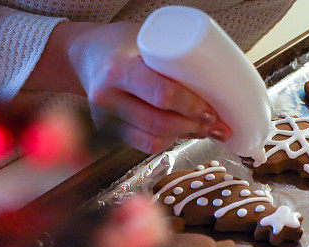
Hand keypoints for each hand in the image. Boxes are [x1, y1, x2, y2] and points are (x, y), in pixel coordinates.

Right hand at [25, 21, 230, 153]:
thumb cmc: (121, 44)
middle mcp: (107, 97)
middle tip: (216, 125)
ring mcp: (106, 118)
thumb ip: (173, 58)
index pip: (162, 95)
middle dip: (194, 127)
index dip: (192, 107)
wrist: (87, 55)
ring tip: (204, 129)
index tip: (213, 111)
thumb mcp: (146, 40)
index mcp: (118, 69)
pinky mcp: (109, 131)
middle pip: (159, 124)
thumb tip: (221, 79)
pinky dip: (168, 142)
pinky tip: (182, 134)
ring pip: (153, 141)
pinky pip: (143, 145)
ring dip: (184, 138)